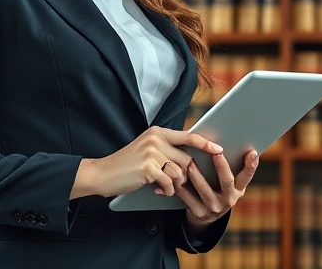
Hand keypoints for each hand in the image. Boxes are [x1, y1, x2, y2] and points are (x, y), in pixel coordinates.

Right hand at [82, 126, 223, 198]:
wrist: (103, 173)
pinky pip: (169, 183)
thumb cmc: (126, 165)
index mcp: (157, 132)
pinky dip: (165, 190)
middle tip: (173, 182)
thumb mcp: (146, 150)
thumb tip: (189, 161)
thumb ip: (165, 150)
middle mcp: (156, 139)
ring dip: (174, 184)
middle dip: (184, 175)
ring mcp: (152, 152)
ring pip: (180, 172)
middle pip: (186, 159)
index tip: (218, 149)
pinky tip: (156, 189)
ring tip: (161, 185)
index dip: (204, 143)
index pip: (188, 136)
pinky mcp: (148, 167)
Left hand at [168, 148, 258, 229]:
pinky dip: (183, 189)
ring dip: (197, 176)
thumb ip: (229, 167)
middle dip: (222, 166)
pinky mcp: (200, 213)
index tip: (252, 152)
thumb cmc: (218, 188)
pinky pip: (189, 199)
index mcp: (239, 189)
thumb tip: (224, 142)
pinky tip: (177, 180)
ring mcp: (215, 208)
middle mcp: (230, 199)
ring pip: (205, 190)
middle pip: (227, 181)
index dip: (251, 165)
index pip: (247, 176)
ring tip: (190, 163)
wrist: (207, 215)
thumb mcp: (228, 182)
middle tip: (216, 152)